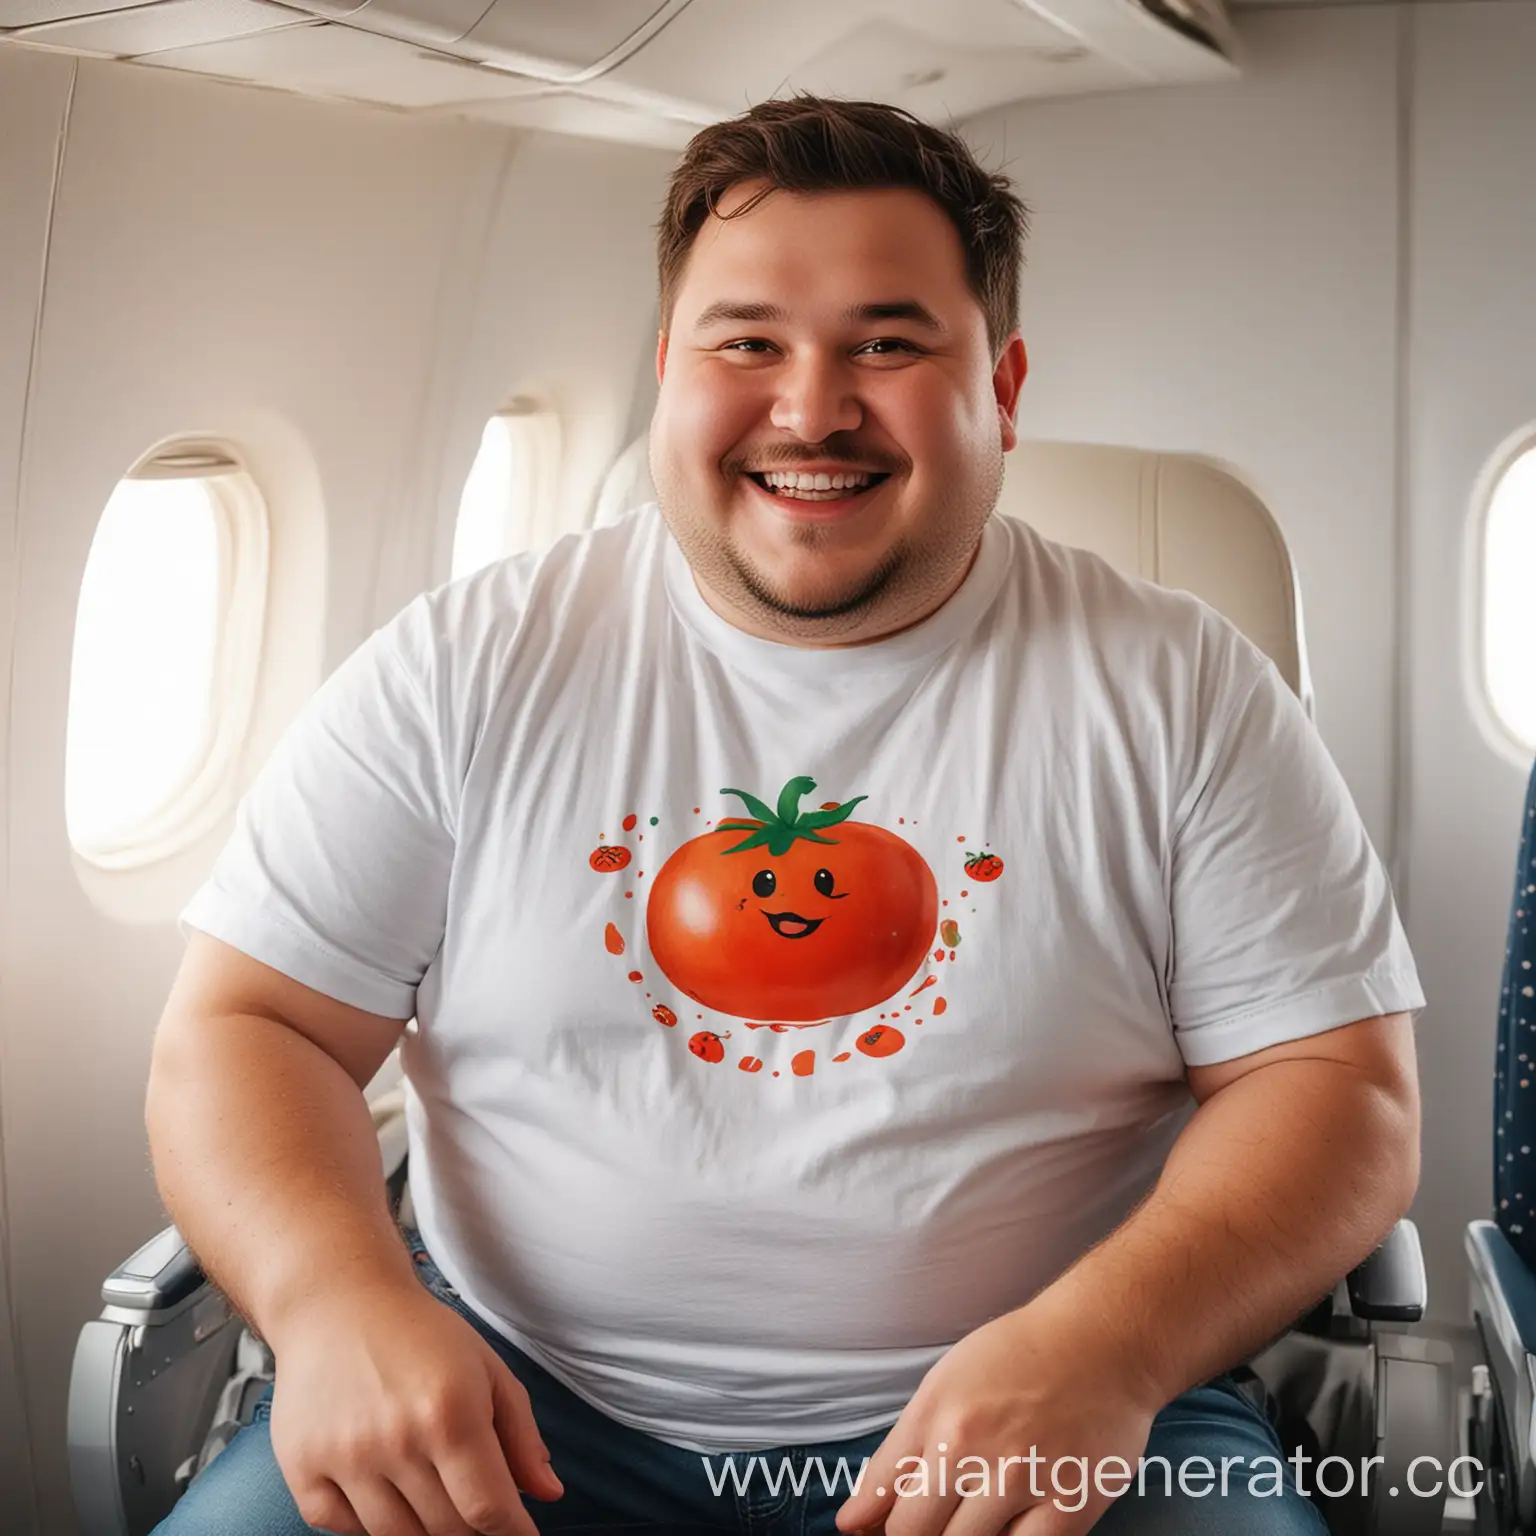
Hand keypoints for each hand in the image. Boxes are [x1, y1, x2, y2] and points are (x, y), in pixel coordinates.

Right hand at [266, 1278, 562, 1535]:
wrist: (339, 1301)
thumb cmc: (420, 1334)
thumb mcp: (487, 1369)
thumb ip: (521, 1436)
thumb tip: (549, 1495)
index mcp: (451, 1412)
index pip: (489, 1509)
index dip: (512, 1533)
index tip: (520, 1535)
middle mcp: (397, 1439)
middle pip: (447, 1530)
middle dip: (472, 1530)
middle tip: (475, 1509)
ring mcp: (345, 1457)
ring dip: (424, 1531)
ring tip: (434, 1499)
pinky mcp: (303, 1466)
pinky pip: (342, 1528)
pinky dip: (368, 1525)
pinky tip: (384, 1493)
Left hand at [835, 1306, 1163, 1535]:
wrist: (1101, 1343)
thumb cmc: (1022, 1356)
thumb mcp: (945, 1384)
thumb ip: (900, 1453)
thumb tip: (856, 1519)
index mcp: (936, 1414)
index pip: (881, 1495)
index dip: (870, 1525)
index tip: (867, 1532)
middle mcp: (971, 1449)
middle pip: (914, 1533)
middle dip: (912, 1535)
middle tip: (929, 1520)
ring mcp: (1020, 1482)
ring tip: (972, 1515)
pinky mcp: (1068, 1509)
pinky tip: (1006, 1528)